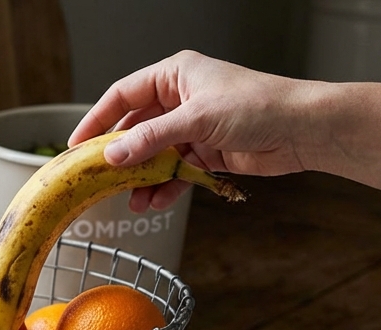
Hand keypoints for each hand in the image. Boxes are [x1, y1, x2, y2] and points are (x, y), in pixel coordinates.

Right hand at [69, 51, 318, 212]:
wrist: (304, 129)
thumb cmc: (260, 105)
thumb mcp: (197, 119)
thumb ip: (152, 139)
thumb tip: (113, 156)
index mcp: (174, 76)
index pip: (123, 96)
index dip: (97, 120)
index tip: (76, 146)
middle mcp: (181, 99)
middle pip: (136, 129)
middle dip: (120, 157)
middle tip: (98, 179)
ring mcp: (193, 127)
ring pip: (155, 155)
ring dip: (142, 178)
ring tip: (131, 202)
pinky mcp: (207, 152)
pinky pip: (176, 171)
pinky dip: (165, 187)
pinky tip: (156, 202)